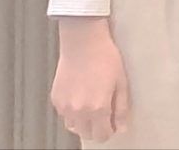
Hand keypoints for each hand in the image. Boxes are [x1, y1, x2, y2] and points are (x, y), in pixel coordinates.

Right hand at [50, 16, 129, 142]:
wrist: (83, 42)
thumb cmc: (104, 58)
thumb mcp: (121, 83)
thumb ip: (121, 109)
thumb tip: (121, 127)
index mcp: (98, 108)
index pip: (102, 136)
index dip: (109, 131)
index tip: (112, 123)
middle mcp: (79, 110)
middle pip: (87, 134)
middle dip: (96, 128)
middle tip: (103, 113)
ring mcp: (65, 106)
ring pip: (74, 127)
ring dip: (83, 122)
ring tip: (91, 103)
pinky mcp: (56, 99)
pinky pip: (65, 115)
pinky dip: (72, 112)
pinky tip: (80, 95)